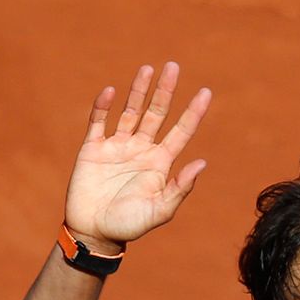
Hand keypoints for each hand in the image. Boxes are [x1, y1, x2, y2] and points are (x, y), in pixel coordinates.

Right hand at [64, 62, 211, 252]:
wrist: (95, 233)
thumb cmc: (130, 225)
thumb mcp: (161, 210)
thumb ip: (180, 187)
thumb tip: (202, 163)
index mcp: (161, 163)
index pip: (181, 131)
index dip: (193, 112)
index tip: (206, 92)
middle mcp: (142, 149)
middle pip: (157, 113)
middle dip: (165, 91)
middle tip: (173, 66)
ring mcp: (117, 147)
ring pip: (130, 111)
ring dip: (139, 91)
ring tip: (148, 69)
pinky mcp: (93, 148)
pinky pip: (98, 122)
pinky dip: (103, 106)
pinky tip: (110, 91)